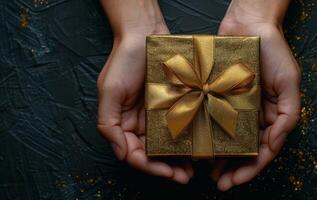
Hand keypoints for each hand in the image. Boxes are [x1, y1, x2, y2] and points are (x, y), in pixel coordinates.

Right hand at [97, 0, 192, 183]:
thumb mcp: (109, 91)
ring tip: (195, 169)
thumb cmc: (124, 61)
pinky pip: (182, 126)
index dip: (150, 167)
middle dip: (168, 169)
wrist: (145, 35)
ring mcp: (158, 116)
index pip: (134, 154)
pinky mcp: (174, 105)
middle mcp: (141, 124)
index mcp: (124, 124)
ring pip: (169, 145)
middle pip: (154, 154)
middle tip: (185, 177)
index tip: (168, 173)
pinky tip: (199, 147)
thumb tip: (120, 153)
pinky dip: (189, 139)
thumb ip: (108, 124)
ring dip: (180, 159)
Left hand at [211, 0, 300, 190]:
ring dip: (220, 158)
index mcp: (272, 115)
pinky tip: (199, 146)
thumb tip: (275, 144)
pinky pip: (213, 120)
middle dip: (234, 170)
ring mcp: (236, 108)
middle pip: (245, 151)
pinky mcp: (219, 97)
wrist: (249, 24)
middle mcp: (254, 115)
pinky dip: (208, 135)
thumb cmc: (273, 51)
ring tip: (208, 172)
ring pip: (228, 140)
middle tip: (219, 183)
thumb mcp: (289, 82)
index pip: (264, 150)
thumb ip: (288, 114)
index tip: (235, 181)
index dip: (252, 169)